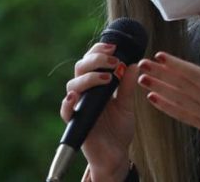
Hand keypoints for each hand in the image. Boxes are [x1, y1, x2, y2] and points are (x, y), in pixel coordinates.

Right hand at [59, 42, 137, 180]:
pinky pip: (65, 110)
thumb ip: (128, 86)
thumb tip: (135, 64)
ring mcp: (78, 106)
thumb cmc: (119, 128)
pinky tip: (76, 96)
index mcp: (97, 84)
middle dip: (96, 59)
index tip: (114, 46)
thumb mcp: (127, 104)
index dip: (99, 50)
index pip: (92, 61)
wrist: (115, 154)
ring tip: (109, 78)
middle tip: (114, 60)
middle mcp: (85, 92)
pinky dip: (68, 102)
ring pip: (73, 84)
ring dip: (89, 77)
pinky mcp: (74, 122)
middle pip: (80, 68)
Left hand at [137, 42, 199, 181]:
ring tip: (141, 79)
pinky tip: (154, 100)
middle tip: (142, 63)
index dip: (177, 65)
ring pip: (179, 101)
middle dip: (161, 74)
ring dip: (159, 89)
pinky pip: (183, 116)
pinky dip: (167, 108)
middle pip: (182, 87)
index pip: (196, 76)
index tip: (161, 56)